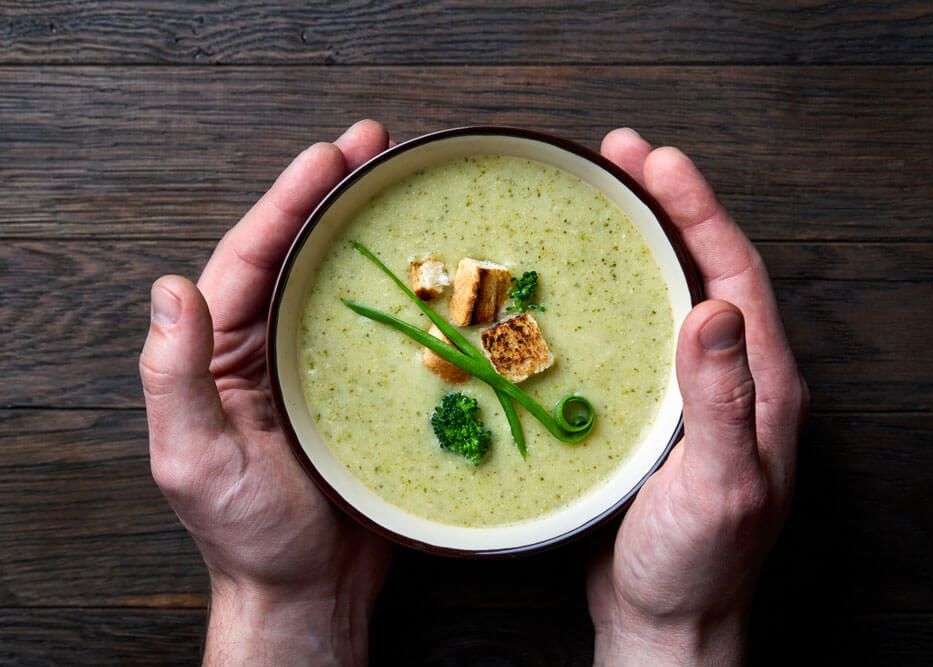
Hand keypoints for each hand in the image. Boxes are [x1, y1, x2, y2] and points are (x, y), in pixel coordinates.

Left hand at [139, 121, 392, 665]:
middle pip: (296, 251)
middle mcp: (265, 347)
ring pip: (338, 280)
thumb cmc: (251, 535)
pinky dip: (400, 289)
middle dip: (331, 191)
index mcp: (221, 353)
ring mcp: (314, 366)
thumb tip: (169, 289)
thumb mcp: (195, 458)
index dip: (287, 199)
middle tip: (375, 143)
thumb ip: (174, 376)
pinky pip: (377, 326)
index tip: (328, 153)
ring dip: (366, 227)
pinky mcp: (359, 389)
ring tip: (401, 181)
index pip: (249, 257)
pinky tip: (430, 266)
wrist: (310, 589)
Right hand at [587, 129, 808, 664]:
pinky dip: (611, 296)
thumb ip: (724, 401)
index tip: (657, 161)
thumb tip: (716, 309)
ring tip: (599, 198)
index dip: (699, 212)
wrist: (667, 619)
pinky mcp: (652, 411)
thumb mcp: (721, 486)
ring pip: (668, 297)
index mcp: (764, 386)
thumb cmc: (697, 564)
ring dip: (637, 243)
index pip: (737, 276)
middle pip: (703, 270)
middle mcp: (734, 378)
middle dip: (667, 206)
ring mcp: (691, 393)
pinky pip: (636, 336)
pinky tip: (578, 285)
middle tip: (618, 156)